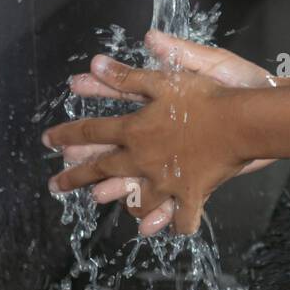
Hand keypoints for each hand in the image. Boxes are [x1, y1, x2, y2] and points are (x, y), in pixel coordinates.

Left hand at [47, 53, 257, 235]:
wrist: (241, 124)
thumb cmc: (205, 97)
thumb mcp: (165, 79)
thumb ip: (128, 76)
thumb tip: (95, 62)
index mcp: (133, 130)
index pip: (90, 132)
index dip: (67, 135)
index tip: (48, 141)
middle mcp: (142, 160)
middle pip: (101, 170)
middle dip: (75, 176)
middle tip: (55, 185)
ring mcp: (165, 182)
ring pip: (136, 199)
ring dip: (121, 201)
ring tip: (108, 203)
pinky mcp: (190, 196)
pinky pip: (179, 218)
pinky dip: (173, 223)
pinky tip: (167, 228)